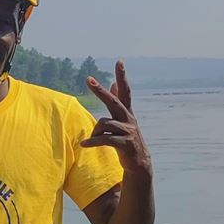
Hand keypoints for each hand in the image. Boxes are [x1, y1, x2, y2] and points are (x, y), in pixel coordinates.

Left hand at [81, 60, 150, 174]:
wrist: (139, 162)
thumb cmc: (126, 138)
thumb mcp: (123, 119)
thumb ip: (119, 102)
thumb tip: (114, 84)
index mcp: (126, 112)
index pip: (124, 90)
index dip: (122, 76)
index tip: (119, 61)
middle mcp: (128, 118)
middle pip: (113, 101)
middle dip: (101, 90)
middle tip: (89, 80)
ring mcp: (128, 130)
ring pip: (104, 123)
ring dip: (95, 132)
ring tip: (92, 140)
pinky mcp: (124, 143)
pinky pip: (104, 139)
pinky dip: (92, 142)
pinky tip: (83, 144)